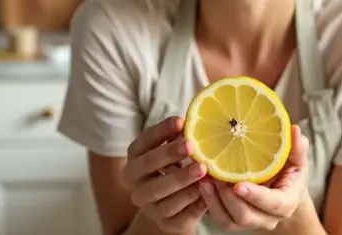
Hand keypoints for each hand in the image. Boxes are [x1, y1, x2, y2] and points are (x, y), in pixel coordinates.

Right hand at [123, 116, 208, 232]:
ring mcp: (148, 205)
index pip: (143, 142)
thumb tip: (193, 119)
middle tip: (192, 147)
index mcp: (134, 159)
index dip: (161, 131)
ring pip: (162, 195)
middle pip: (148, 167)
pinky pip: (178, 217)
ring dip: (184, 183)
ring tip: (204, 171)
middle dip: (169, 155)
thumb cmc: (172, 168)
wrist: (170, 205)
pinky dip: (194, 206)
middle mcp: (135, 182)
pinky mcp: (164, 223)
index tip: (181, 122)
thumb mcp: (171, 150)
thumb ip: (178, 137)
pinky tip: (207, 195)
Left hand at [200, 125, 309, 230]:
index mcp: (286, 203)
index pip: (273, 204)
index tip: (239, 185)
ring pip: (230, 220)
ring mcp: (251, 222)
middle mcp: (268, 218)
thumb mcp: (296, 159)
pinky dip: (209, 203)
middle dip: (228, 199)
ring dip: (214, 201)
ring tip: (204, 180)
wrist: (282, 190)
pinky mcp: (235, 220)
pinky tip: (202, 184)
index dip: (256, 196)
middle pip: (246, 216)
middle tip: (215, 178)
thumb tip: (295, 129)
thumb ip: (297, 147)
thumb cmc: (289, 171)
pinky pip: (220, 218)